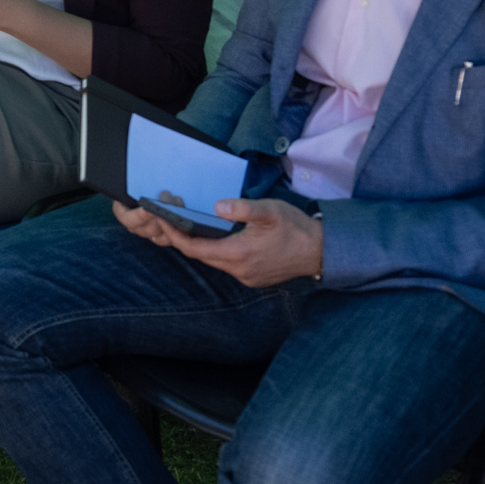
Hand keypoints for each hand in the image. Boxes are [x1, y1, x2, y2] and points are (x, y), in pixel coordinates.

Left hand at [114, 196, 323, 286]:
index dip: (174, 234)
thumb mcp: (270, 211)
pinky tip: (213, 237)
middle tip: (170, 217)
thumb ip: (242, 209)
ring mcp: (245, 277)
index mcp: (238, 254)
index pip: (194, 248)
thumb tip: (217, 206)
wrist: (322, 252)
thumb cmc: (296, 228)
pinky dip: (214, 251)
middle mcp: (238, 270)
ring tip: (186, 224)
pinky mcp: (253, 278)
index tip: (162, 218)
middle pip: (199, 256)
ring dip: (198, 245)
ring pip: (211, 261)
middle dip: (181, 238)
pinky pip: (225, 265)